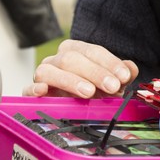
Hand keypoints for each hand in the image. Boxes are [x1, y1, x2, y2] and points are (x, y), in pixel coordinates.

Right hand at [22, 39, 138, 97]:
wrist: (68, 108)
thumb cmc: (92, 92)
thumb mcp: (109, 84)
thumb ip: (121, 76)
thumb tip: (132, 68)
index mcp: (76, 51)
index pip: (93, 51)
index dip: (110, 63)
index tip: (124, 76)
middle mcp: (57, 60)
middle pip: (72, 58)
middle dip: (95, 72)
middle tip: (113, 87)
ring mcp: (42, 75)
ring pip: (50, 70)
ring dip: (70, 80)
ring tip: (88, 92)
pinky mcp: (31, 93)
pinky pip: (28, 88)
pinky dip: (34, 88)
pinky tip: (44, 91)